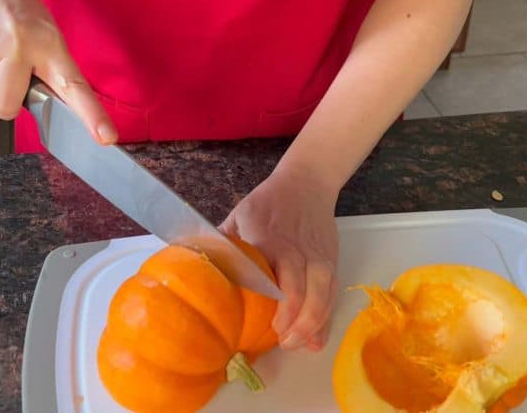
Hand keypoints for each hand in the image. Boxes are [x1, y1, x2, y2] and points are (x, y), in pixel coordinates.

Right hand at [0, 0, 116, 143]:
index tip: (106, 137)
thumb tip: (52, 104)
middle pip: (5, 107)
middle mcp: (20, 46)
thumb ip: (47, 65)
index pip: (74, 85)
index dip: (91, 115)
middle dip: (3, 101)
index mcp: (49, 43)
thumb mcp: (44, 28)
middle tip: (6, 77)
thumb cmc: (13, 4)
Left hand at [220, 166, 339, 351]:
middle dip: (292, 320)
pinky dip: (324, 319)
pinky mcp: (331, 262)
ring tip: (295, 344)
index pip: (268, 274)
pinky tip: (315, 340)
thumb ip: (222, 242)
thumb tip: (195, 270)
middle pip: (299, 289)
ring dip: (310, 324)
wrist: (307, 182)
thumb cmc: (268, 202)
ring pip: (321, 295)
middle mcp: (295, 250)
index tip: (261, 324)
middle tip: (279, 342)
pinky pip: (331, 294)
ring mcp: (317, 257)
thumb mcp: (239, 215)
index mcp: (267, 238)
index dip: (267, 301)